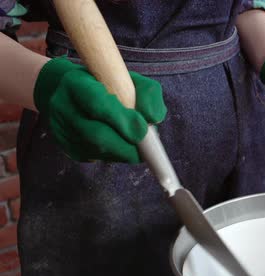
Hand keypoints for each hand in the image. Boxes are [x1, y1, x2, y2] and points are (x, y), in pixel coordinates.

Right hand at [34, 57, 166, 162]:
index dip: (123, 120)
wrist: (74, 94)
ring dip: (123, 153)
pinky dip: (115, 155)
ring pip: (97, 150)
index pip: (98, 104)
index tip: (143, 129)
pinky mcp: (67, 147)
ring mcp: (61, 130)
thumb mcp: (129, 80)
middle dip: (127, 145)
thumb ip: (147, 93)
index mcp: (76, 83)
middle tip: (147, 149)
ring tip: (138, 148)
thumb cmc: (108, 85)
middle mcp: (62, 107)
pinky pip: (95, 158)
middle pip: (96, 135)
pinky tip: (122, 147)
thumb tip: (153, 119)